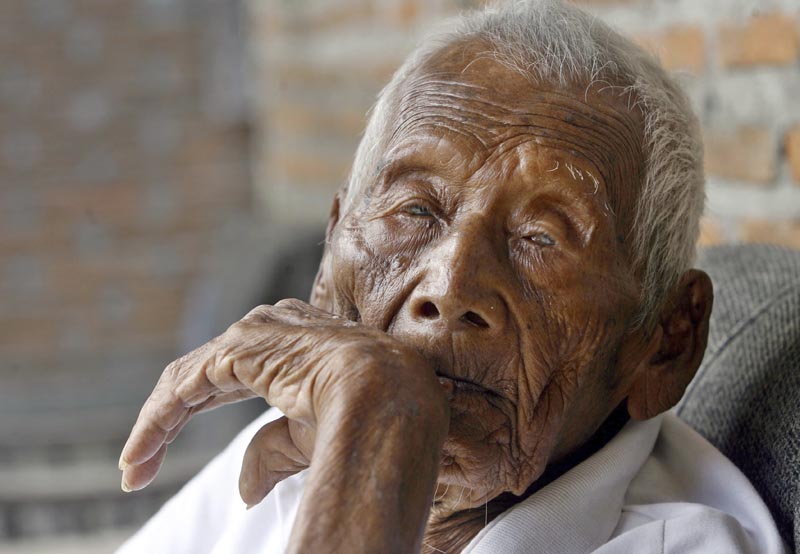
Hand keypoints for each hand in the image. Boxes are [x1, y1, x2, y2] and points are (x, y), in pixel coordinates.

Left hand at [119, 299, 448, 552]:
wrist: (388, 397)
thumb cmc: (364, 417)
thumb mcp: (310, 438)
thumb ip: (271, 451)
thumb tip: (244, 491)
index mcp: (293, 342)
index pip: (230, 374)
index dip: (196, 411)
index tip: (170, 452)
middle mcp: (269, 328)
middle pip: (201, 377)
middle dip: (167, 423)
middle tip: (138, 468)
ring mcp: (252, 333)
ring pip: (186, 381)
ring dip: (155, 428)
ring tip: (133, 471)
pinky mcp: (236, 348)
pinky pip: (184, 388)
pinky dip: (157, 423)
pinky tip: (141, 456)